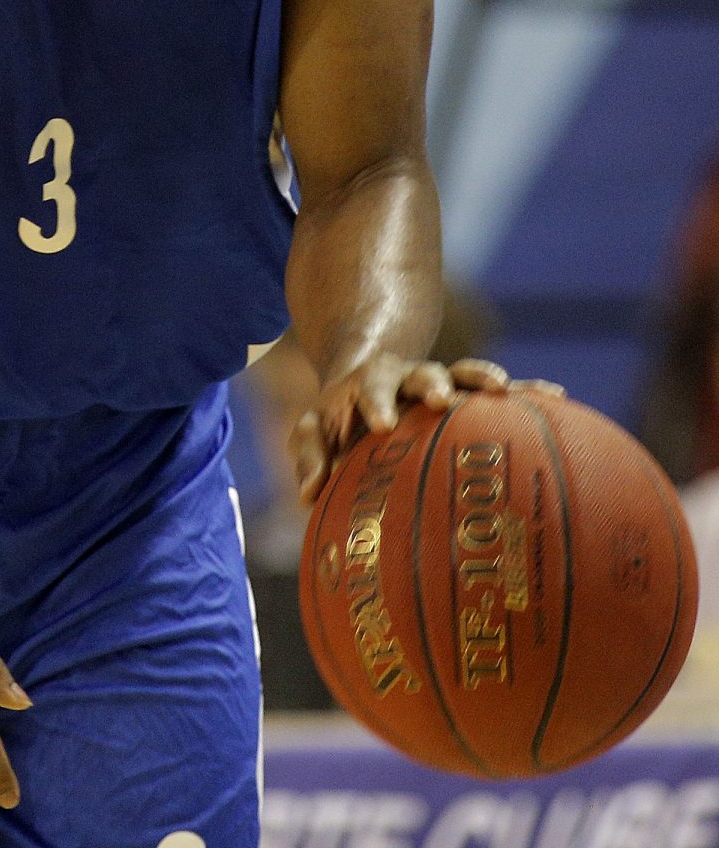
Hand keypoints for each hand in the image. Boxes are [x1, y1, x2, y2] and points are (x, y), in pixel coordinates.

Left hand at [290, 355, 563, 506]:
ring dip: (479, 376)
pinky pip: (502, 392)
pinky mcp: (468, 393)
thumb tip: (309, 493)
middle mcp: (408, 379)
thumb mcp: (317, 429)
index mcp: (370, 387)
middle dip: (431, 382)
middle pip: (421, 372)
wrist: (368, 381)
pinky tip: (556, 397)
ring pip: (462, 373)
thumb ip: (309, 453)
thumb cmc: (341, 419)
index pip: (371, 389)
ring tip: (502, 388)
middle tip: (440, 398)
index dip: (376, 403)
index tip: (382, 423)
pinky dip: (526, 391)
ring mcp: (442, 383)